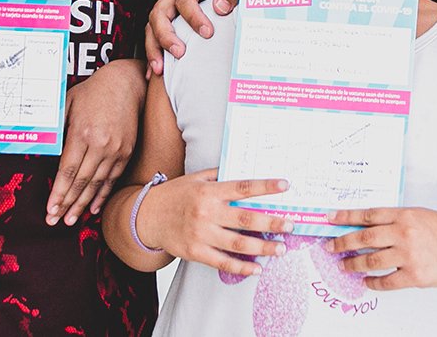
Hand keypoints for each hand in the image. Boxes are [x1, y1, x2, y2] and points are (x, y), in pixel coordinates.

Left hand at [47, 61, 143, 224]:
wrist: (127, 83)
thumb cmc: (93, 92)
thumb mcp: (68, 103)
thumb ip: (55, 127)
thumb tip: (41, 148)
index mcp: (82, 132)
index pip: (67, 171)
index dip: (58, 193)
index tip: (50, 210)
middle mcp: (101, 144)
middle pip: (81, 182)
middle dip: (67, 205)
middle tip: (55, 222)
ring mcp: (116, 150)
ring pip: (97, 184)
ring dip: (83, 205)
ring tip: (71, 220)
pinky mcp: (126, 152)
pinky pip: (112, 179)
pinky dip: (102, 195)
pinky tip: (93, 208)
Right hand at [135, 170, 293, 275]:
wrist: (146, 217)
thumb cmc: (174, 195)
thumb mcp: (195, 178)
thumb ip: (219, 175)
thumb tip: (244, 168)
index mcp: (209, 192)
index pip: (242, 188)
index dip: (265, 186)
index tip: (285, 185)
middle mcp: (206, 213)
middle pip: (245, 219)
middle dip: (271, 222)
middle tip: (290, 225)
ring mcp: (201, 234)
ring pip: (237, 243)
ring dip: (262, 247)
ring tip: (280, 249)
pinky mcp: (195, 252)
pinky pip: (222, 262)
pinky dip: (241, 267)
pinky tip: (256, 268)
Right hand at [144, 0, 241, 75]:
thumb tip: (221, 7)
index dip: (193, 16)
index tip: (207, 33)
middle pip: (159, 13)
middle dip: (166, 35)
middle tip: (179, 52)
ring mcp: (169, 9)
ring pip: (151, 27)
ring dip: (154, 48)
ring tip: (160, 69)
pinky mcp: (169, 22)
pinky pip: (154, 37)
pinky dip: (154, 54)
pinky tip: (156, 72)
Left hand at [327, 207, 436, 289]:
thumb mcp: (417, 215)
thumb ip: (393, 220)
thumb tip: (362, 227)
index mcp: (404, 215)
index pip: (367, 215)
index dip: (346, 217)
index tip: (330, 219)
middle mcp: (404, 233)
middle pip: (364, 237)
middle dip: (342, 243)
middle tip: (330, 247)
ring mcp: (409, 255)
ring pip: (371, 261)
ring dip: (353, 264)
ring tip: (344, 265)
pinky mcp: (414, 275)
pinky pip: (386, 281)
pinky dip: (373, 282)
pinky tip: (367, 281)